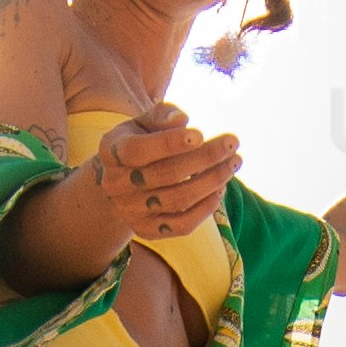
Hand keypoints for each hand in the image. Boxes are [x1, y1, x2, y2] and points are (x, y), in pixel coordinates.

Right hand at [100, 111, 238, 236]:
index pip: (139, 150)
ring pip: (178, 200)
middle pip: (166, 175)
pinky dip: (206, 208)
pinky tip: (220, 188)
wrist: (122, 181)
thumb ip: (162, 115)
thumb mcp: (145, 122)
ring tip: (233, 163)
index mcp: (111, 152)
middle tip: (233, 144)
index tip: (200, 134)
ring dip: (212, 181)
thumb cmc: (140, 141)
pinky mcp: (146, 231)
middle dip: (205, 158)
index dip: (169, 144)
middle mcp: (115, 185)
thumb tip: (182, 120)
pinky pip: (182, 225)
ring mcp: (130, 211)